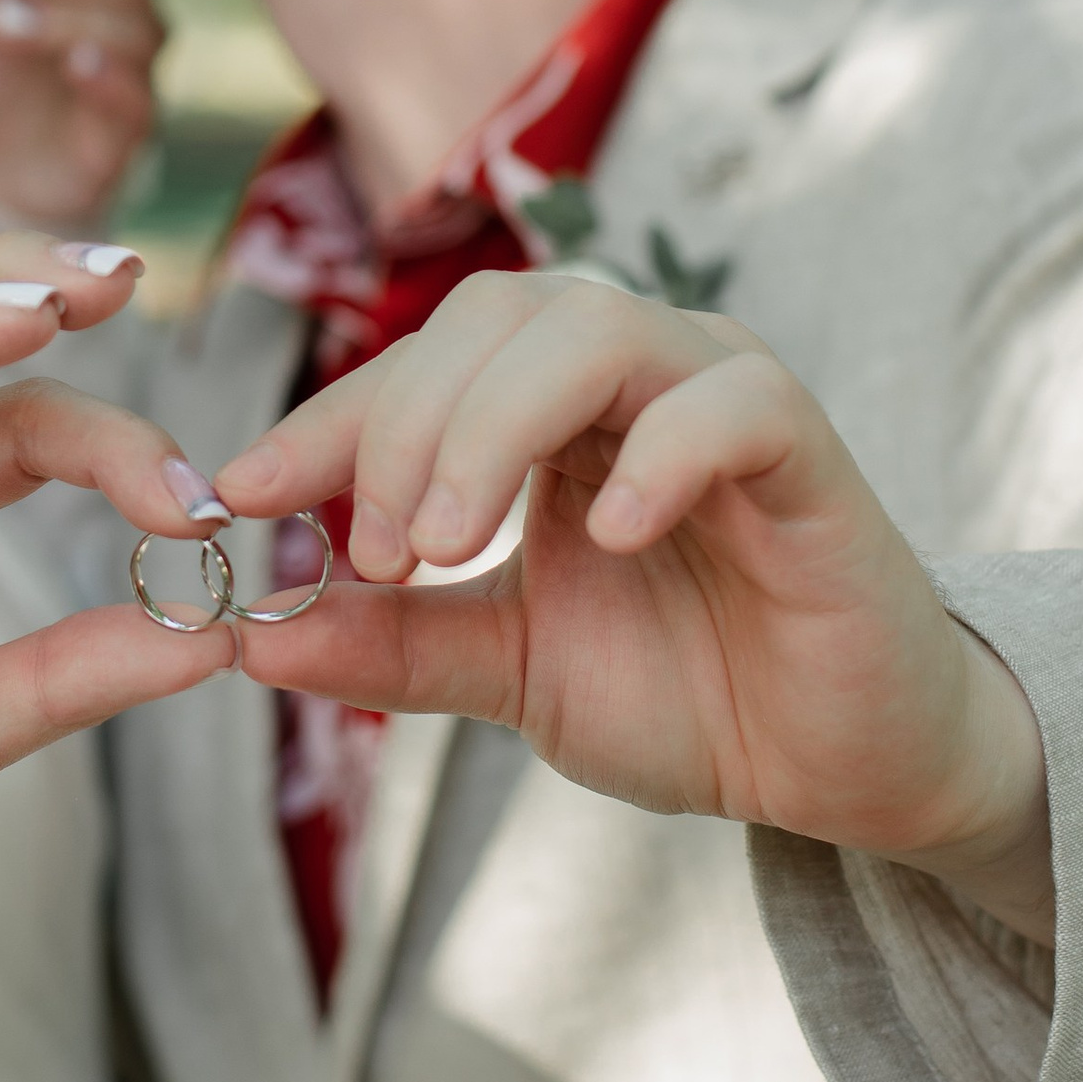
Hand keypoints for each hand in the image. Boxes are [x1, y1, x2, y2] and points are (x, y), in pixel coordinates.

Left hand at [214, 271, 1053, 942]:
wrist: (841, 768)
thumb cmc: (689, 691)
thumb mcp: (510, 669)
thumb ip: (391, 644)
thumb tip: (245, 633)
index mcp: (552, 406)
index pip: (420, 361)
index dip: (326, 421)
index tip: (242, 497)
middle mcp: (634, 372)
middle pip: (493, 313)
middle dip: (404, 420)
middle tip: (374, 549)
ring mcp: (723, 393)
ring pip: (594, 331)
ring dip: (495, 426)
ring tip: (450, 544)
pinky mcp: (808, 448)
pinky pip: (732, 403)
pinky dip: (659, 456)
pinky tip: (611, 540)